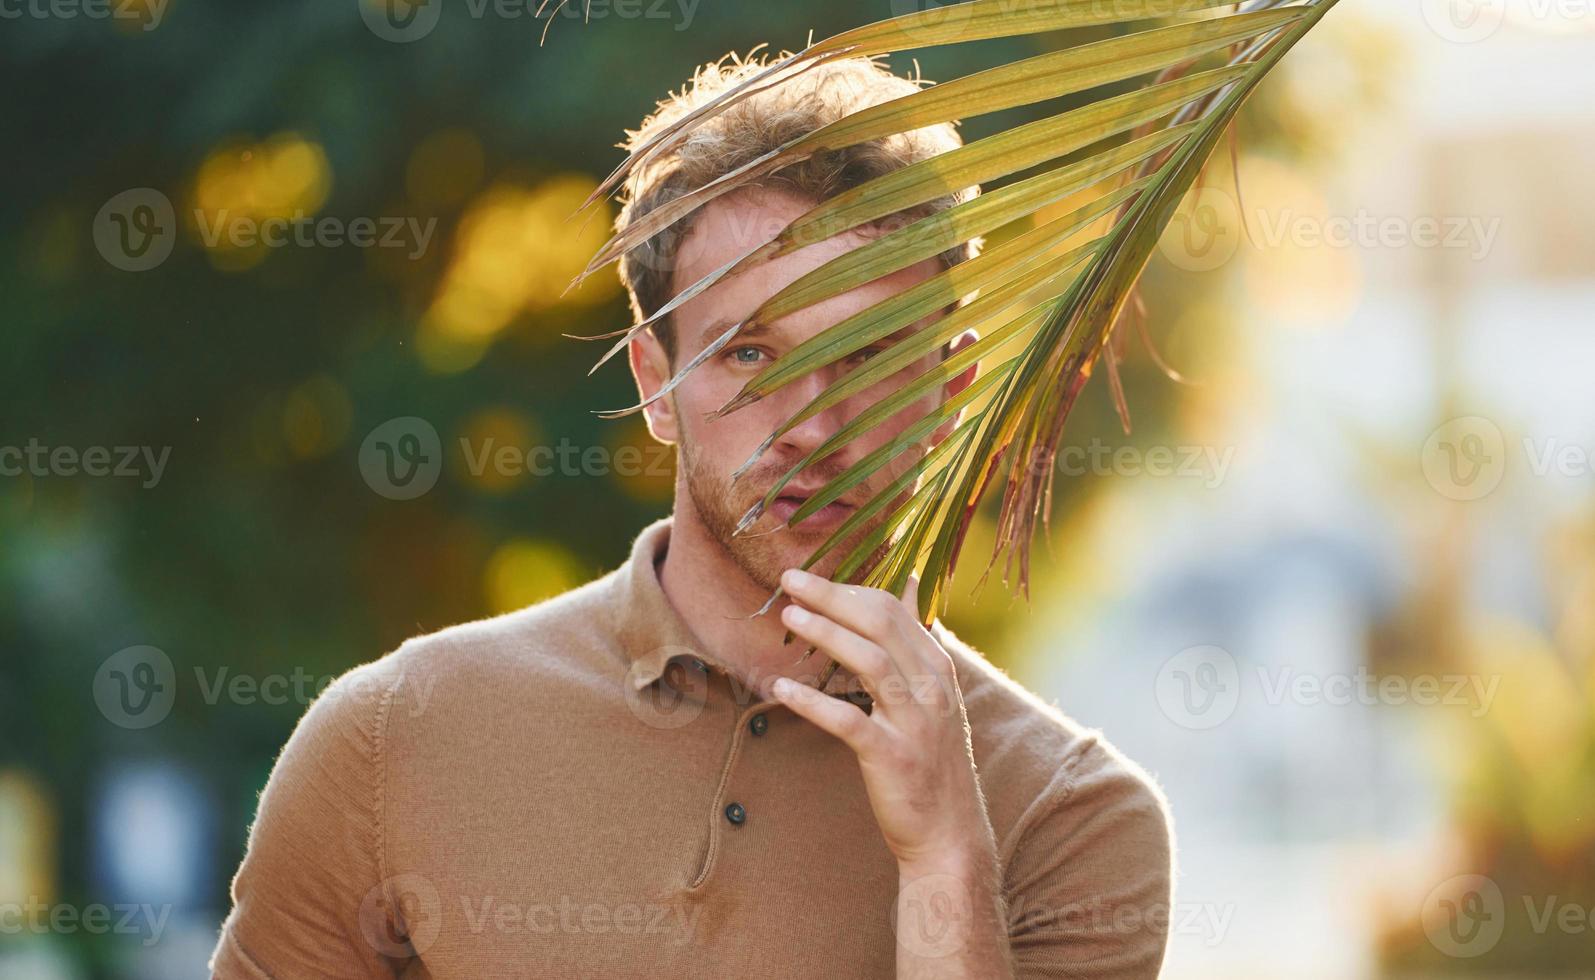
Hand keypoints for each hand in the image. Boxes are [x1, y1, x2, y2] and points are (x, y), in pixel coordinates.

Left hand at [765, 568, 996, 869]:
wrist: (949, 834)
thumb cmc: (930, 760)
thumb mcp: (934, 695)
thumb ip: (917, 642)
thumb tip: (911, 583)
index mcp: (938, 669)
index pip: (895, 610)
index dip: (851, 588)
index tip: (811, 577)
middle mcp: (932, 689)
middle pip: (881, 624)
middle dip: (833, 596)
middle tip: (790, 579)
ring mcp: (916, 723)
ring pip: (871, 662)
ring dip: (826, 634)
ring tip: (789, 617)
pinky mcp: (894, 757)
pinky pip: (848, 721)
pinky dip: (813, 702)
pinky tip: (780, 689)